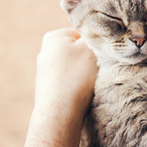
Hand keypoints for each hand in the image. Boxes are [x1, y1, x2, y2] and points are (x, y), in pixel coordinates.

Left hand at [21, 28, 97, 146]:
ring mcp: (45, 72)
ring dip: (83, 74)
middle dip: (88, 59)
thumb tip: (97, 37)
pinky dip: (76, 86)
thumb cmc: (76, 77)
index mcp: (53, 37)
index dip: (95, 44)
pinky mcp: (48, 89)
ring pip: (73, 67)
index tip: (102, 55)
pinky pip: (68, 82)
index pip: (82, 33)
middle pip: (76, 50)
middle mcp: (45, 52)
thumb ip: (94, 37)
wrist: (59, 113)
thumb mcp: (90, 48)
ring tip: (89, 83)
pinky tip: (81, 93)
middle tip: (98, 69)